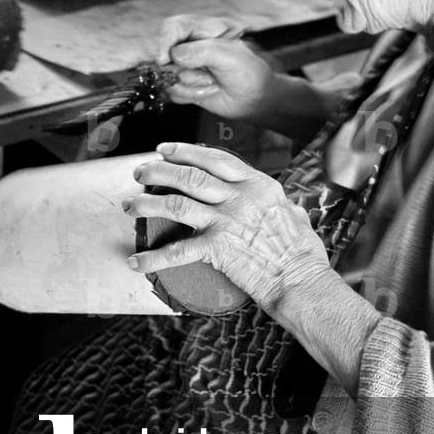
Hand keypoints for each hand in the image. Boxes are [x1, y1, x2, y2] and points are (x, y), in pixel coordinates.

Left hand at [124, 142, 331, 311]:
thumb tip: (279, 201)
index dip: (185, 151)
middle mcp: (240, 197)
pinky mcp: (218, 248)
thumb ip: (279, 203)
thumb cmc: (303, 254)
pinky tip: (135, 261)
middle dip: (158, 171)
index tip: (164, 149)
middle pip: (189, 176)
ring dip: (147, 203)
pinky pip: (177, 251)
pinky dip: (153, 256)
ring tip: (130, 206)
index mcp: (258, 185)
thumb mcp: (295, 215)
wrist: (302, 284)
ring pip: (176, 203)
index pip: (215, 158)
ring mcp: (227, 221)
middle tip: (139, 173)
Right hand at [157, 14, 278, 122]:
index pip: (172, 27)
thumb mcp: (230, 57)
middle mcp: (190, 45)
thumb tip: (175, 55)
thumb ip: (203, 51)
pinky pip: (171, 91)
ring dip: (190, 85)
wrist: (255, 100)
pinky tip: (206, 92)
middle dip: (184, 70)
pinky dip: (188, 95)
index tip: (164, 59)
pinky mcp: (182, 84)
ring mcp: (184, 65)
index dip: (164, 41)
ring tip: (212, 84)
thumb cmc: (249, 72)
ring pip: (167, 76)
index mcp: (203, 28)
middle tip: (207, 76)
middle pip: (164, 54)